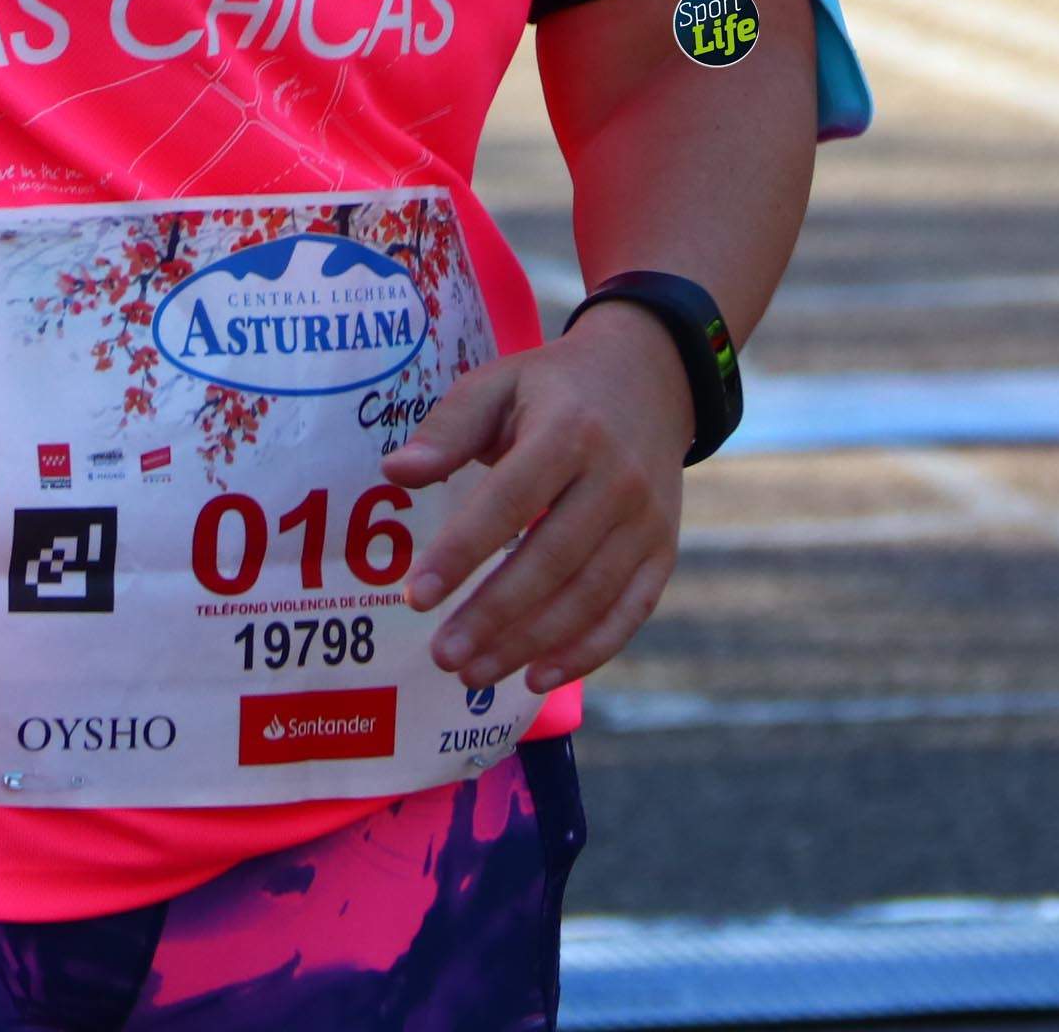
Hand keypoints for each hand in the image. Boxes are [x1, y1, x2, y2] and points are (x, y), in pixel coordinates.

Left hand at [383, 302, 691, 694]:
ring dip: (529, 643)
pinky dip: (587, 653)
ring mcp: (647, 521)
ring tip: (471, 675)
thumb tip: (394, 472)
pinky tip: (537, 678)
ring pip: (589, 596)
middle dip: (493, 615)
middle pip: (552, 559)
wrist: (650, 380)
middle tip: (441, 655)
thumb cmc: (555, 387)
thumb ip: (448, 428)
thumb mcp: (499, 383)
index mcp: (569, 430)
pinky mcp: (664, 551)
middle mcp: (617, 478)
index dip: (463, 551)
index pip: (510, 500)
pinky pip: (629, 613)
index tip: (416, 595)